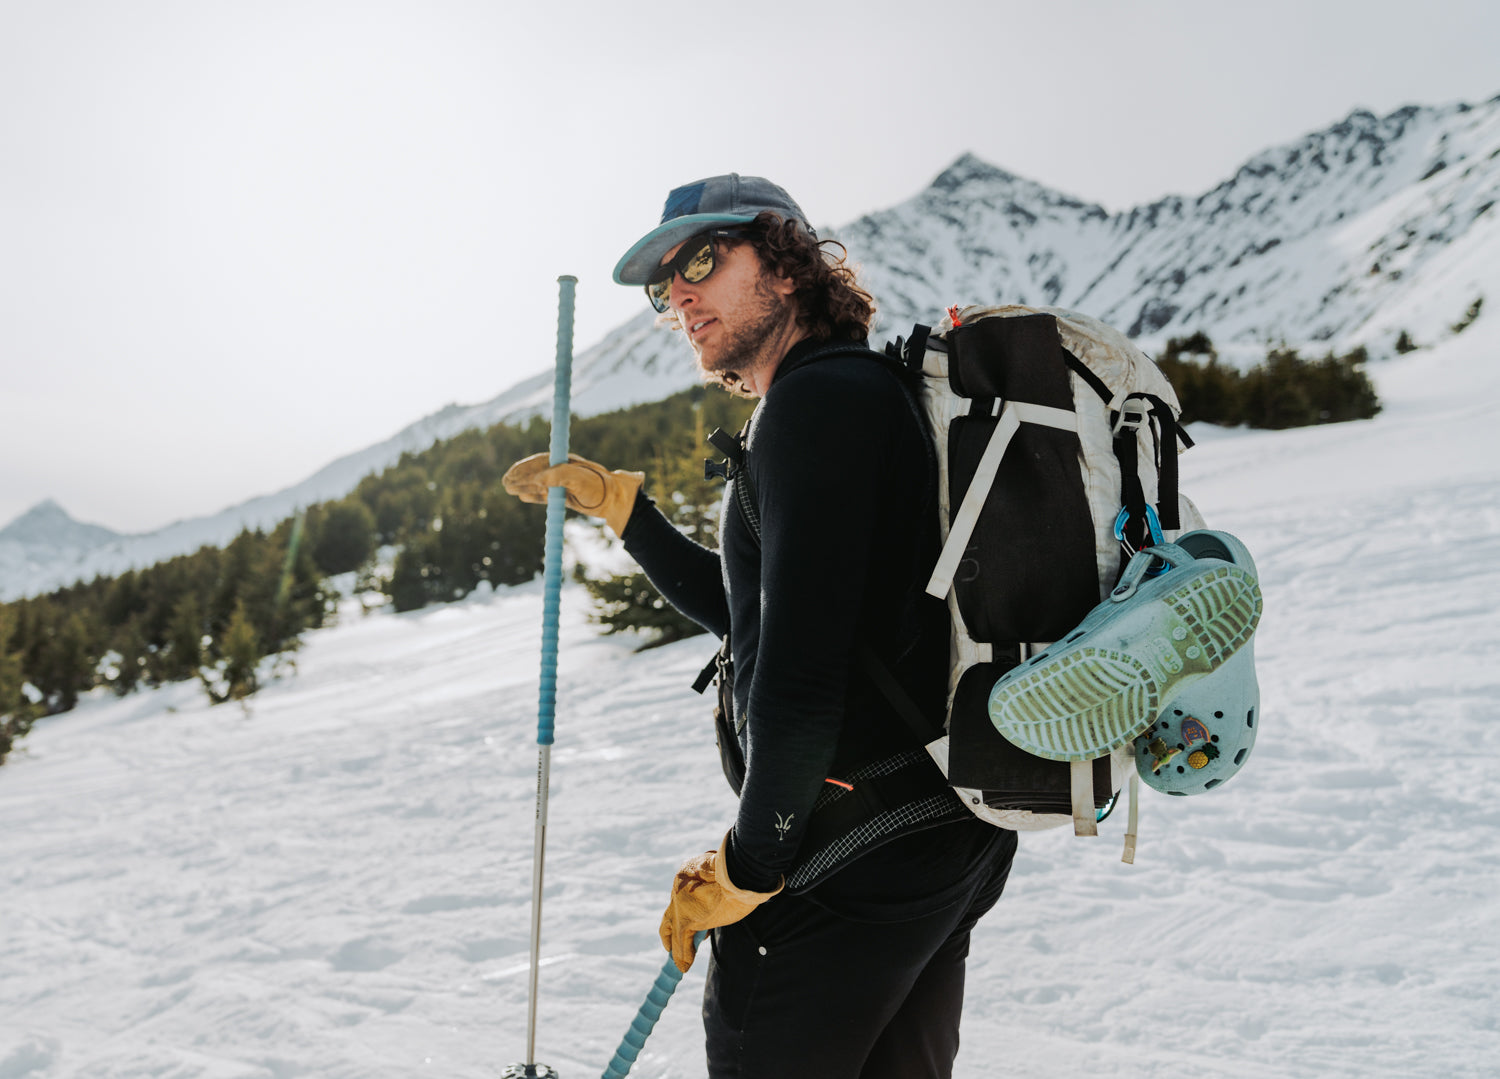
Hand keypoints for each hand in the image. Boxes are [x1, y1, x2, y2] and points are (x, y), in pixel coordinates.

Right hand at [501, 453, 644, 536]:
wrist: (612, 501)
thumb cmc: (598, 485)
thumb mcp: (579, 478)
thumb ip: (558, 476)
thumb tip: (537, 479)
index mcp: (565, 462)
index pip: (540, 462)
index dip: (525, 466)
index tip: (513, 472)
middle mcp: (562, 472)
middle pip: (536, 473)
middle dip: (520, 477)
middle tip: (504, 483)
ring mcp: (563, 485)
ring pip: (538, 485)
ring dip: (523, 486)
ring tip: (508, 489)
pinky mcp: (564, 498)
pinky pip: (545, 496)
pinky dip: (533, 496)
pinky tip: (522, 496)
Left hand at [659, 835, 781, 971]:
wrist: (740, 872)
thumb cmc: (741, 869)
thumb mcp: (726, 872)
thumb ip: (717, 881)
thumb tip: (722, 888)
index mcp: (689, 870)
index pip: (682, 894)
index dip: (683, 910)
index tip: (691, 922)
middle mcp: (680, 886)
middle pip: (670, 914)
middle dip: (669, 931)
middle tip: (670, 945)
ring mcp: (680, 904)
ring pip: (673, 929)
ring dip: (677, 947)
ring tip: (680, 961)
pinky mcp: (686, 920)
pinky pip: (681, 942)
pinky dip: (682, 955)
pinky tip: (684, 966)